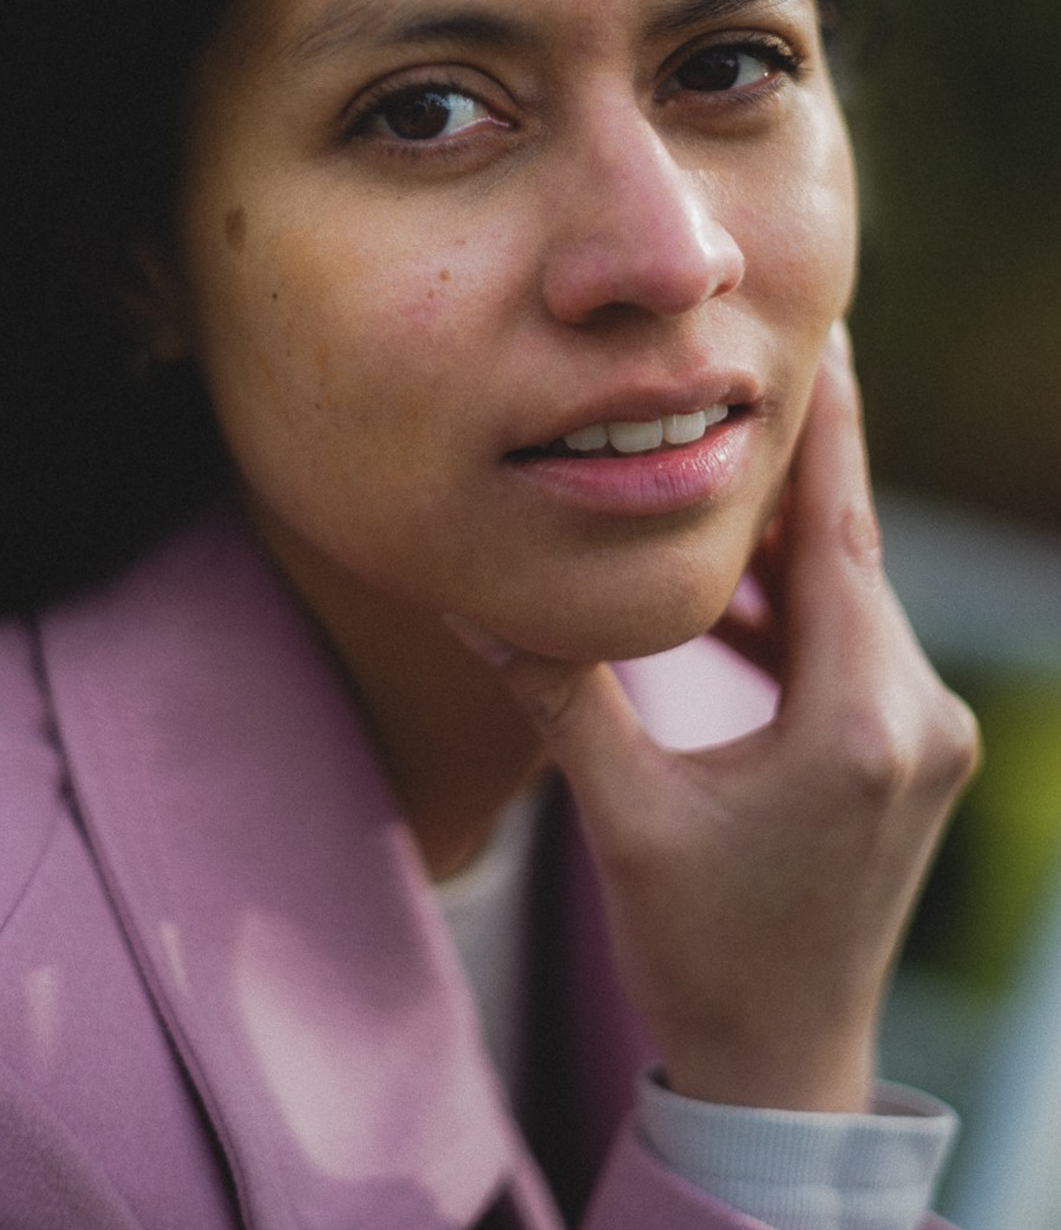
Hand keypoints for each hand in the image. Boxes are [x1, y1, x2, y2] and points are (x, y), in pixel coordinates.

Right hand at [455, 323, 979, 1111]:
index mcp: (856, 720)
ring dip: (776, 555)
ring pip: (849, 601)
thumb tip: (478, 603)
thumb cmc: (705, 956)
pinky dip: (789, 618)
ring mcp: (925, 739)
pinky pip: (852, 649)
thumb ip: (563, 699)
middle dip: (790, 469)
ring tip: (701, 491)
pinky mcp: (909, 758)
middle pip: (847, 553)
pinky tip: (715, 612)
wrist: (786, 1071)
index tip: (824, 331)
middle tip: (747, 370)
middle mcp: (915, 715)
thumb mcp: (627, 821)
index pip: (839, 533)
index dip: (826, 427)